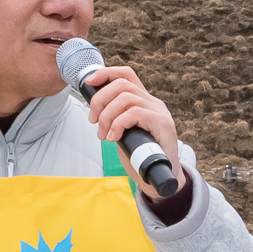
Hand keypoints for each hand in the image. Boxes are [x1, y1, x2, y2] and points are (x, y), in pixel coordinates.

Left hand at [82, 63, 182, 199]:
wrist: (159, 178)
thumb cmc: (139, 156)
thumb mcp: (123, 132)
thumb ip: (114, 118)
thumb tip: (94, 109)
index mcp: (143, 101)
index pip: (126, 75)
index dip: (106, 73)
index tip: (89, 82)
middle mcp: (153, 102)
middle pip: (122, 84)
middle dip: (100, 100)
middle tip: (93, 121)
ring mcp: (159, 112)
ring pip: (126, 98)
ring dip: (107, 116)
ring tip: (103, 134)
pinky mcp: (163, 123)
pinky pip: (135, 113)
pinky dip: (118, 124)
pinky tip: (114, 138)